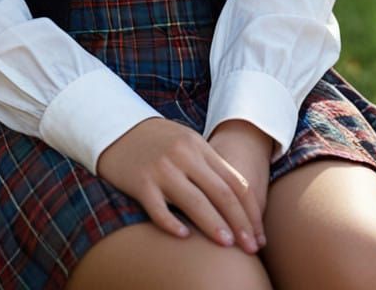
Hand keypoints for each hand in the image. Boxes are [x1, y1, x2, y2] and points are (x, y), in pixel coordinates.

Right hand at [96, 117, 264, 253]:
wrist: (117, 127)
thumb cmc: (159, 142)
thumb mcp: (188, 144)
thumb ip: (210, 166)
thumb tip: (242, 200)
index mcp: (199, 146)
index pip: (235, 181)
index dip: (250, 211)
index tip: (258, 234)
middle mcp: (183, 156)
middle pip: (220, 193)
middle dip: (240, 223)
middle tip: (251, 247)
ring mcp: (161, 169)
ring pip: (194, 202)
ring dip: (214, 225)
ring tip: (228, 245)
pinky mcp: (140, 182)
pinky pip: (158, 208)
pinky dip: (172, 224)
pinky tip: (183, 237)